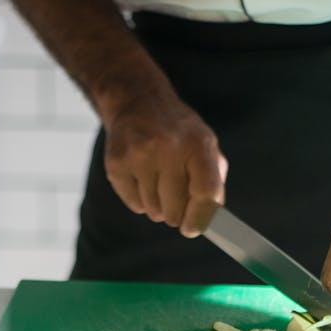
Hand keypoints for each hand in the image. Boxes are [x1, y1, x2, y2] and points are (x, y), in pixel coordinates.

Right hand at [103, 87, 227, 236]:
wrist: (137, 101)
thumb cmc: (179, 132)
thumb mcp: (205, 145)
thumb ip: (213, 182)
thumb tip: (211, 221)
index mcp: (197, 143)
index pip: (205, 193)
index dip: (200, 218)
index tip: (192, 229)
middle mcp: (168, 147)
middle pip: (175, 209)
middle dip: (176, 213)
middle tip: (174, 199)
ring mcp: (139, 154)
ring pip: (153, 210)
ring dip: (158, 205)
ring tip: (157, 180)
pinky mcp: (117, 163)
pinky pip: (134, 204)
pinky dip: (140, 200)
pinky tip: (142, 177)